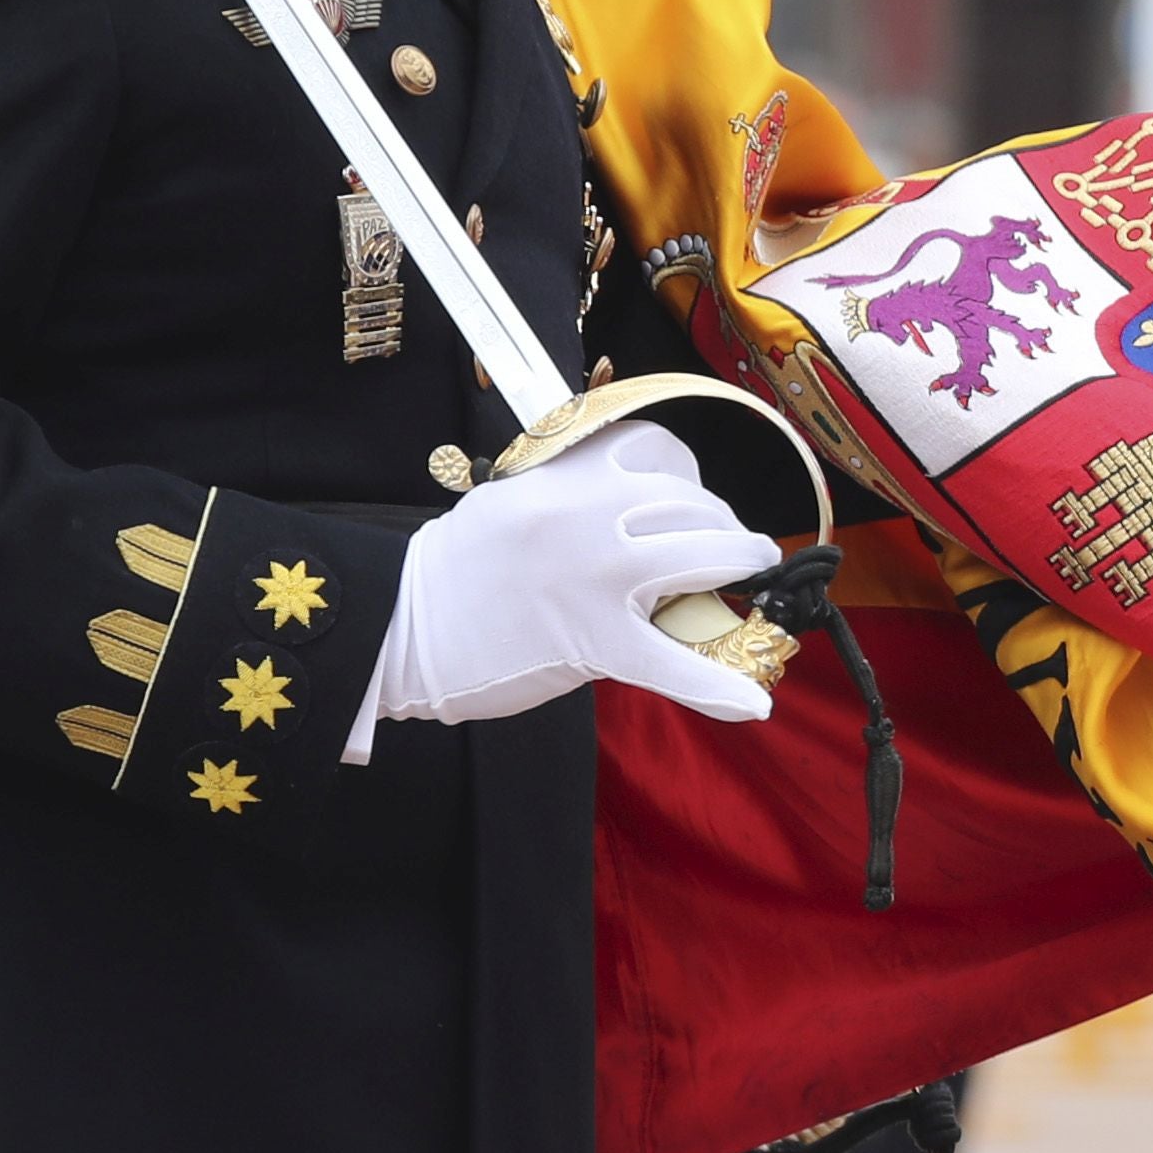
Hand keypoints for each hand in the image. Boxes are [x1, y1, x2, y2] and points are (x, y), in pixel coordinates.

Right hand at [367, 423, 778, 732]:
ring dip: (740, 563)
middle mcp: (588, 514)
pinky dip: (716, 688)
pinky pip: (672, 664)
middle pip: (690, 503)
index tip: (692, 497)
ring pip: (702, 556)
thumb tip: (633, 504)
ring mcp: (596, 575)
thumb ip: (573, 495)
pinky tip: (751, 702)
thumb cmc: (454, 570)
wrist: (398, 625)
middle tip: (729, 545)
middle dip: (720, 523)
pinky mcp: (593, 639)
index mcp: (564, 476)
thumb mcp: (511, 501)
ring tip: (753, 572)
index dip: (687, 474)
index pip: (653, 451)